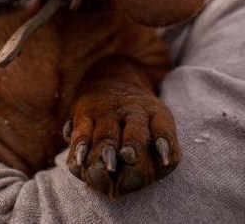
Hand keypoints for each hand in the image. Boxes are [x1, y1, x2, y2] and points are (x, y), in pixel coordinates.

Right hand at [64, 90, 179, 197]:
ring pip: (107, 136)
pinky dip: (80, 148)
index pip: (163, 129)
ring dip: (108, 151)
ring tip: (109, 166)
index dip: (165, 144)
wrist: (112, 78)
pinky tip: (79, 162)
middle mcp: (132, 112)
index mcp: (156, 115)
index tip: (165, 160)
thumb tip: (164, 162)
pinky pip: (81, 134)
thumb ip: (161, 150)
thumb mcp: (157, 125)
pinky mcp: (84, 114)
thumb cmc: (141, 122)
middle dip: (134, 148)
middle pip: (136, 134)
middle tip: (130, 158)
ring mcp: (106, 112)